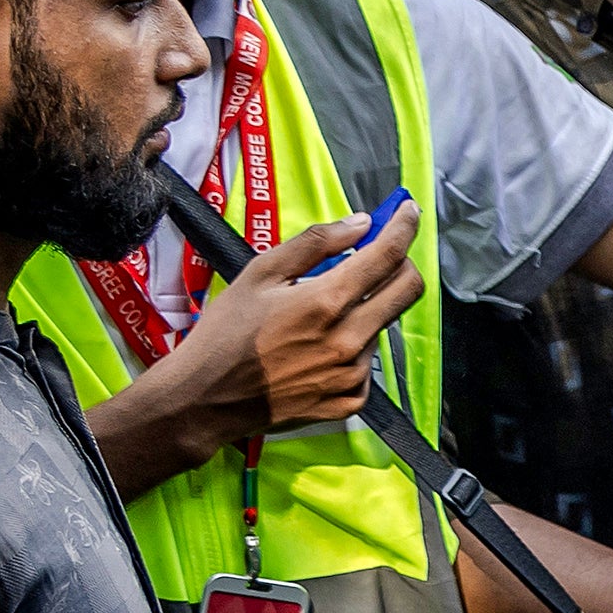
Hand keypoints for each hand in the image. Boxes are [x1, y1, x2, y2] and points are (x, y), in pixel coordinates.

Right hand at [143, 200, 426, 447]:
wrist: (204, 400)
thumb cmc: (224, 335)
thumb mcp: (259, 275)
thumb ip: (314, 243)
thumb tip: (359, 224)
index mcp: (326, 302)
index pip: (388, 255)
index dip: (404, 226)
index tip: (407, 211)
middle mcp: (349, 340)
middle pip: (408, 289)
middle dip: (401, 262)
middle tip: (378, 256)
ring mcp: (352, 374)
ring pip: (384, 325)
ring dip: (367, 309)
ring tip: (321, 316)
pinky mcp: (350, 400)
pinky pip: (368, 364)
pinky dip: (354, 348)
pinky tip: (318, 351)